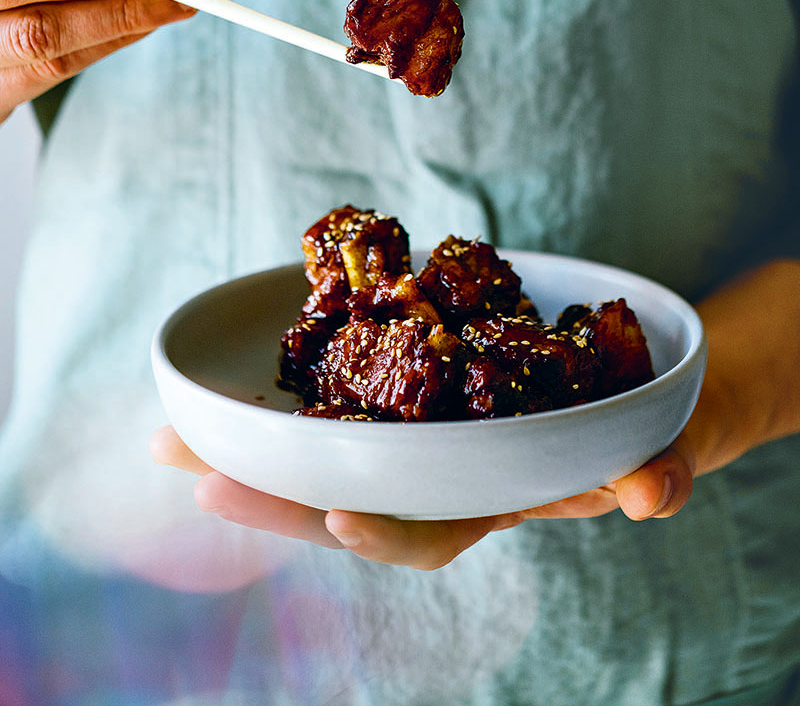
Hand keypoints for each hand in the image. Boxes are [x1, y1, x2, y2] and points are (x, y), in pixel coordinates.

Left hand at [150, 420, 695, 571]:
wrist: (625, 392)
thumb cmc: (639, 430)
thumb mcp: (653, 449)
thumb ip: (653, 474)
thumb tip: (651, 493)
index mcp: (491, 503)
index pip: (431, 531)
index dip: (386, 530)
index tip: (338, 516)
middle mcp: (439, 477)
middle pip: (347, 497)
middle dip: (273, 496)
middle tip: (194, 478)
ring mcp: (417, 435)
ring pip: (325, 452)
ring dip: (249, 448)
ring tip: (166, 441)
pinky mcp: (404, 388)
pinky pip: (336, 394)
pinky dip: (282, 389)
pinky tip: (220, 381)